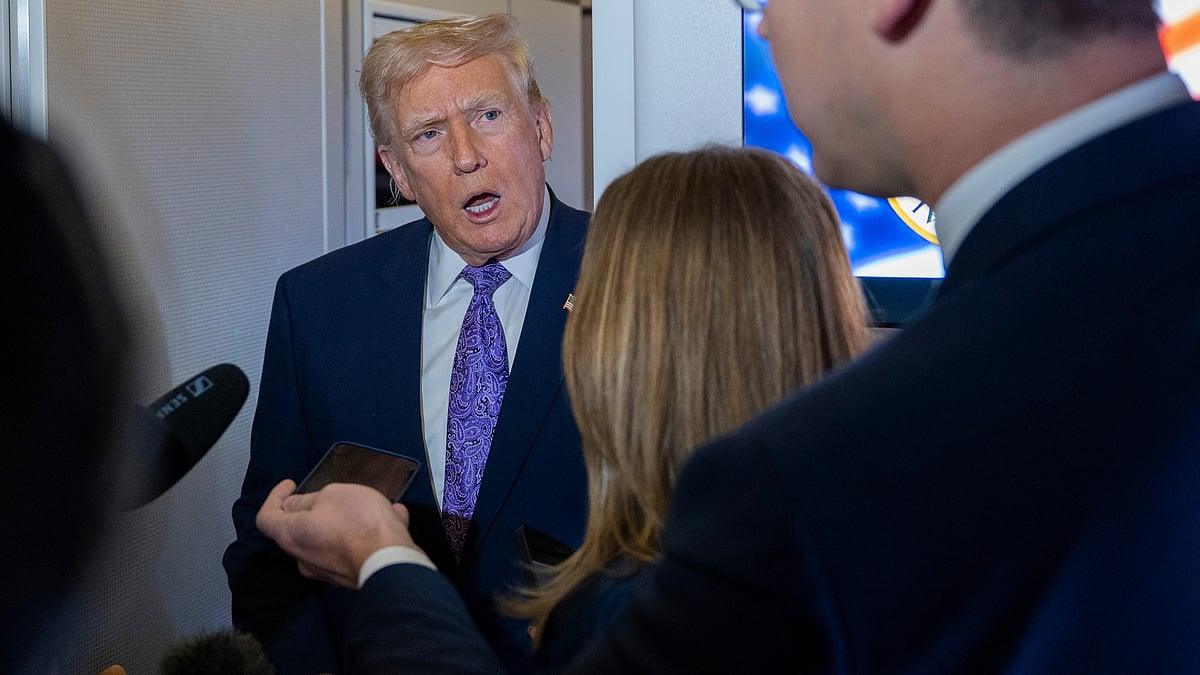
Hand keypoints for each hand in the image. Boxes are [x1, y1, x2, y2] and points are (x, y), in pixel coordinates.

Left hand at [256, 479, 420, 588]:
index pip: (266, 517)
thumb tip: (296, 506)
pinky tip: (392, 520)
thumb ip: (308, 499)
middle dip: (314, 509)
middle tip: (332, 494)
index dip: (275, 497)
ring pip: (330, 539)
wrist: (391, 563)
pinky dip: (367, 534)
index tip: (291, 485)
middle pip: (299, 530)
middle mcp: (304, 558)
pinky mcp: (350, 576)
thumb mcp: (332, 494)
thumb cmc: (359, 525)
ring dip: (347, 521)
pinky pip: (355, 549)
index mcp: (292, 535)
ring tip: (374, 505)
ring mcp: (327, 570)